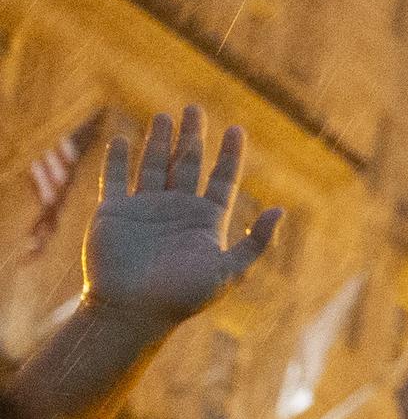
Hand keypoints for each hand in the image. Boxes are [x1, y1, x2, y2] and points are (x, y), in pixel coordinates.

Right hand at [81, 105, 280, 321]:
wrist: (134, 310)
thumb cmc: (183, 295)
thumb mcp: (228, 270)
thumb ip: (256, 241)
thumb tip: (282, 210)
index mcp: (206, 221)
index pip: (222, 179)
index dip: (230, 155)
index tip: (236, 129)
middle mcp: (177, 210)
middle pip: (187, 164)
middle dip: (193, 137)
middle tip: (196, 108)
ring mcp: (145, 209)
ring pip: (154, 165)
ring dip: (159, 141)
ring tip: (166, 115)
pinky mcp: (114, 212)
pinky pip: (116, 179)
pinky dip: (118, 159)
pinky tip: (122, 138)